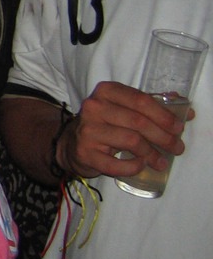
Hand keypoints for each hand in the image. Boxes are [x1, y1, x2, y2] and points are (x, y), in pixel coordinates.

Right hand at [57, 81, 188, 178]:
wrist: (72, 143)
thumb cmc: (106, 124)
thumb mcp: (124, 108)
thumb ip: (153, 107)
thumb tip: (187, 112)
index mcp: (106, 91)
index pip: (140, 100)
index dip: (163, 115)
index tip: (179, 128)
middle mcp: (94, 107)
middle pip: (138, 122)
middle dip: (163, 137)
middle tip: (177, 147)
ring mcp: (87, 130)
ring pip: (130, 141)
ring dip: (152, 153)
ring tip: (161, 161)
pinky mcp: (85, 152)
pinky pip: (115, 164)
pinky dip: (132, 167)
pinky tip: (141, 165)